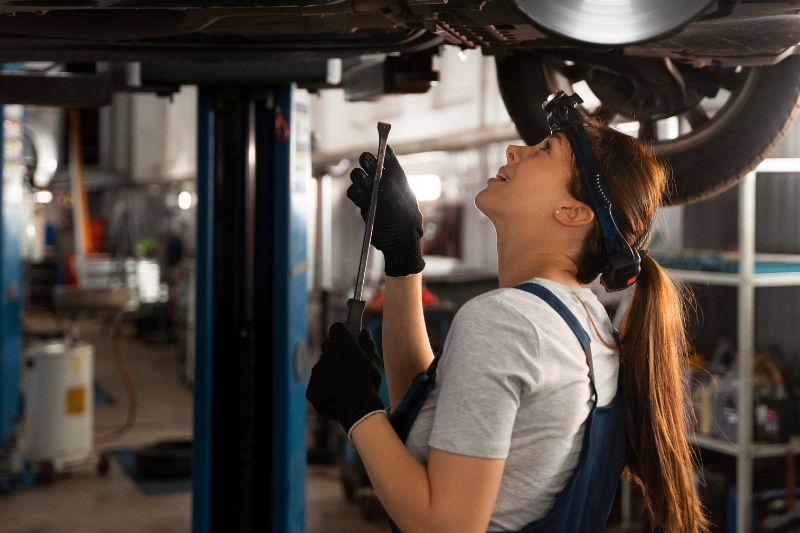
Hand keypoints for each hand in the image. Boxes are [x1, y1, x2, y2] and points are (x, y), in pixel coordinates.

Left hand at [306, 323, 384, 435]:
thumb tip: (364, 332)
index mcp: (343, 343)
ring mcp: (316, 371)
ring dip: (330, 370)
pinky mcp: (311, 388)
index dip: (343, 333)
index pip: (337, 328)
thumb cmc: (369, 383)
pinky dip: (324, 387)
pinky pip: (317, 383)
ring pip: (322, 366)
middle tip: (349, 364)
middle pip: (328, 346)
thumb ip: (368, 344)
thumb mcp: (374, 361)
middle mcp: (326, 354)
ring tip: (345, 385)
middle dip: (336, 351)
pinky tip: (337, 396)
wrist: (358, 409)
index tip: (349, 338)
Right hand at [347, 146, 424, 276]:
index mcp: (399, 181)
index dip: (386, 153)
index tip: (383, 148)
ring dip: (359, 177)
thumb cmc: (409, 228)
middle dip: (368, 162)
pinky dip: (354, 192)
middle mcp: (384, 184)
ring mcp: (371, 194)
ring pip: (359, 177)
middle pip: (371, 165)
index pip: (391, 162)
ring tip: (366, 184)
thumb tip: (384, 178)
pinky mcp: (363, 205)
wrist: (399, 245)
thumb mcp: (408, 211)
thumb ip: (397, 196)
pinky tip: (360, 196)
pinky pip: (354, 193)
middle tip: (367, 162)